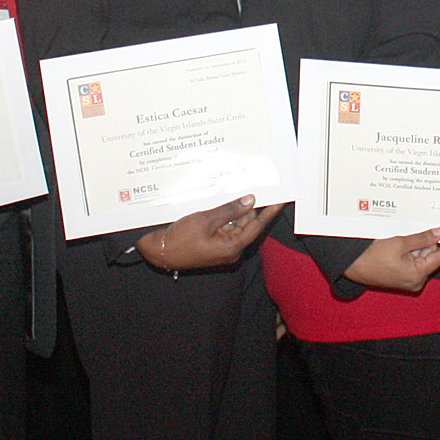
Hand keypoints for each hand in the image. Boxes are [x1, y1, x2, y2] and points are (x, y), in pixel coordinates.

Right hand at [137, 196, 280, 270]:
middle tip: (245, 188)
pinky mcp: (214, 245)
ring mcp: (222, 248)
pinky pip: (224, 228)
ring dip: (232, 211)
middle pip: (246, 223)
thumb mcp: (205, 220)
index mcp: (232, 247)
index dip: (269, 211)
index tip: (281, 200)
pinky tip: (218, 204)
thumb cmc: (179, 239)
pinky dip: (223, 216)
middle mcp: (231, 250)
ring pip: (235, 224)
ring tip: (226, 195)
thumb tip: (250, 200)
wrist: (158, 251)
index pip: (256, 226)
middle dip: (245, 207)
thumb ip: (229, 210)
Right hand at [343, 228, 439, 292]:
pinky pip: (411, 259)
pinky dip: (409, 249)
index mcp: (418, 275)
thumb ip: (422, 238)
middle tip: (423, 225)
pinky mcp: (402, 275)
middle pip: (430, 254)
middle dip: (427, 240)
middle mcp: (416, 280)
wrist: (352, 266)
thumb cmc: (372, 257)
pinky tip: (401, 240)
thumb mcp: (399, 243)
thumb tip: (439, 232)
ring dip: (416, 243)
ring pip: (420, 255)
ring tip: (403, 235)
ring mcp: (408, 278)